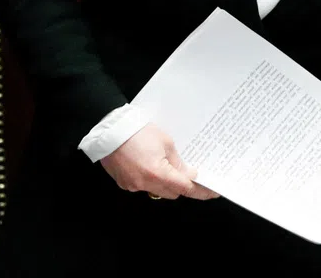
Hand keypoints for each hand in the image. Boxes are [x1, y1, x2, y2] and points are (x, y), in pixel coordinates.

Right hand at [100, 123, 217, 200]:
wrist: (108, 128)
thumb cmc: (136, 130)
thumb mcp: (165, 141)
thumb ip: (178, 162)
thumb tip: (189, 174)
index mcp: (158, 173)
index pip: (186, 188)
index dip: (201, 191)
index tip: (212, 192)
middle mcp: (144, 184)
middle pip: (172, 193)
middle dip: (181, 185)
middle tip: (187, 171)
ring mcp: (132, 185)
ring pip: (157, 191)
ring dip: (164, 182)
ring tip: (162, 163)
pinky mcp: (123, 183)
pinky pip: (142, 186)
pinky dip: (148, 179)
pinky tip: (146, 163)